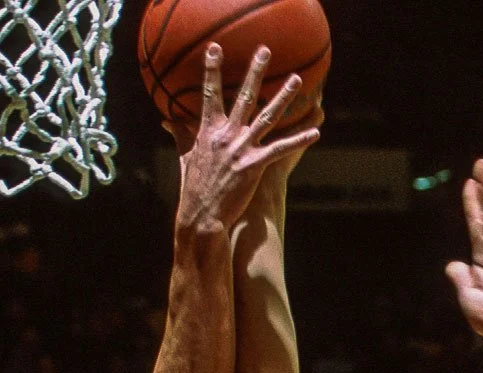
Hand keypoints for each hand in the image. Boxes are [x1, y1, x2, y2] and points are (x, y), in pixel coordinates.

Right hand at [172, 45, 319, 235]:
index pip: (210, 93)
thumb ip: (180, 133)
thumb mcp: (185, 156)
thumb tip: (167, 119)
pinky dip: (298, 140)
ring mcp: (241, 149)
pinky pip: (281, 149)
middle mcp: (226, 135)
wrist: (202, 216)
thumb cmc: (193, 188)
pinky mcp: (254, 166)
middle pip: (244, 96)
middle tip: (265, 50)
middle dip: (255, 71)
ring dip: (283, 96)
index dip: (212, 70)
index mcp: (208, 130)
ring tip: (296, 79)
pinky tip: (315, 132)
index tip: (215, 47)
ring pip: (267, 117)